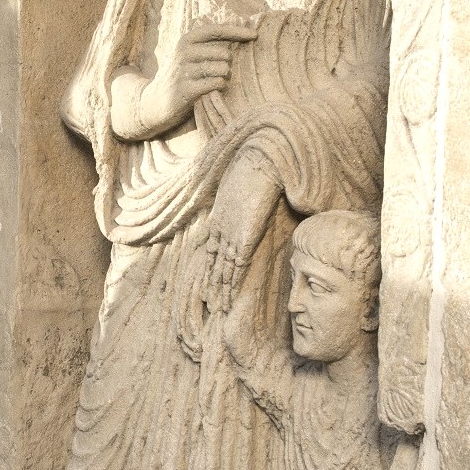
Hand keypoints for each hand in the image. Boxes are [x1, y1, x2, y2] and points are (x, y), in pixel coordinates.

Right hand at [121, 20, 256, 139]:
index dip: (237, 31)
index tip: (255, 35)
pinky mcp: (186, 90)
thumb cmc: (180, 76)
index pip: (216, 30)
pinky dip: (220, 88)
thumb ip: (208, 42)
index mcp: (185, 40)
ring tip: (215, 82)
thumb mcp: (188, 54)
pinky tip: (212, 91)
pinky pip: (216, 84)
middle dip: (228, 64)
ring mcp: (184, 71)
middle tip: (219, 73)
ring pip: (222, 69)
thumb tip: (239, 22)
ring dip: (225, 78)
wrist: (154, 103)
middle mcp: (184, 53)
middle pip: (224, 53)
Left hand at [202, 153, 280, 316]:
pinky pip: (236, 266)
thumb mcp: (242, 187)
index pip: (213, 251)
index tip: (209, 283)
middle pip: (215, 264)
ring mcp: (231, 235)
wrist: (260, 162)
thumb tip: (250, 202)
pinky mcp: (244, 237)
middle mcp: (221, 230)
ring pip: (224, 270)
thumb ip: (242, 200)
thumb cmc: (254, 170)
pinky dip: (233, 282)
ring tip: (218, 307)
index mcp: (219, 218)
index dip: (212, 268)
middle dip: (213, 284)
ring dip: (221, 289)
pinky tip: (230, 294)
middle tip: (209, 304)